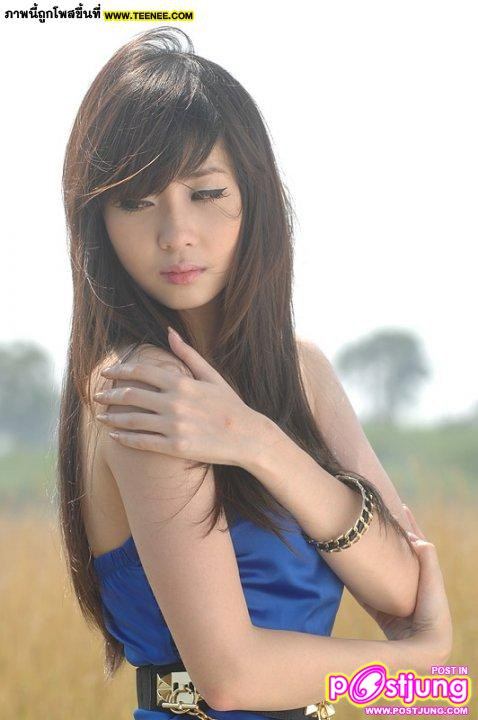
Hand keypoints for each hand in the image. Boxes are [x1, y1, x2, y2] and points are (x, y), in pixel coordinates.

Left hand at [94, 328, 265, 466]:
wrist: (247, 436)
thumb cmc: (229, 404)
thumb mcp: (211, 375)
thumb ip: (187, 354)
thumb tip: (169, 332)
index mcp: (181, 383)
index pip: (141, 372)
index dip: (120, 370)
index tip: (107, 372)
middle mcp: (174, 403)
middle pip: (131, 395)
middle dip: (109, 394)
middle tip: (97, 395)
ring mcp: (173, 426)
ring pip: (132, 420)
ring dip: (112, 417)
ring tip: (100, 416)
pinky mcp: (175, 447)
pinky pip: (142, 442)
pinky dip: (125, 438)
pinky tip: (114, 436)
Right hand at [356, 504, 452, 666]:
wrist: (425, 647)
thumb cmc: (433, 612)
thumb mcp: (432, 581)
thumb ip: (427, 559)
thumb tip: (416, 537)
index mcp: (424, 572)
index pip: (416, 541)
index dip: (409, 524)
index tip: (399, 505)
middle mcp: (409, 581)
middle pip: (397, 552)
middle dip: (387, 536)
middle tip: (373, 518)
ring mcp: (395, 595)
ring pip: (381, 570)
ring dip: (371, 555)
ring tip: (358, 538)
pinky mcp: (383, 610)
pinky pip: (365, 593)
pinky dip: (356, 583)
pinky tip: (346, 571)